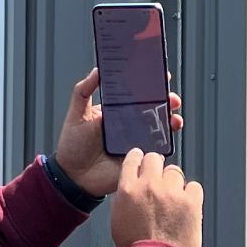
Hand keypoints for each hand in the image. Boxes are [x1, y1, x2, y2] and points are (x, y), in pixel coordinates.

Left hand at [52, 68, 183, 198]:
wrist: (73, 176)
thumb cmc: (72, 145)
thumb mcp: (76, 114)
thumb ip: (83, 91)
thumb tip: (97, 70)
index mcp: (116, 111)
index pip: (137, 94)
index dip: (150, 85)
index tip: (161, 76)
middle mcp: (129, 124)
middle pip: (154, 109)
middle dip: (167, 102)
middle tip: (171, 98)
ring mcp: (136, 141)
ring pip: (160, 128)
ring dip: (171, 121)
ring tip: (173, 118)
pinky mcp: (140, 157)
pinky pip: (157, 149)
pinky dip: (166, 142)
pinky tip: (168, 136)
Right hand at [110, 152, 202, 246]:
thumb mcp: (118, 218)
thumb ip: (126, 197)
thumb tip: (133, 186)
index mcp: (128, 189)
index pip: (133, 159)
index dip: (138, 158)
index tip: (142, 159)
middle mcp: (149, 186)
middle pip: (154, 159)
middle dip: (156, 167)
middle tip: (159, 180)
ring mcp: (171, 192)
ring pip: (175, 172)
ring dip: (173, 183)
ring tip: (173, 200)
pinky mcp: (191, 202)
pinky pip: (194, 186)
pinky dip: (191, 194)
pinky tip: (186, 205)